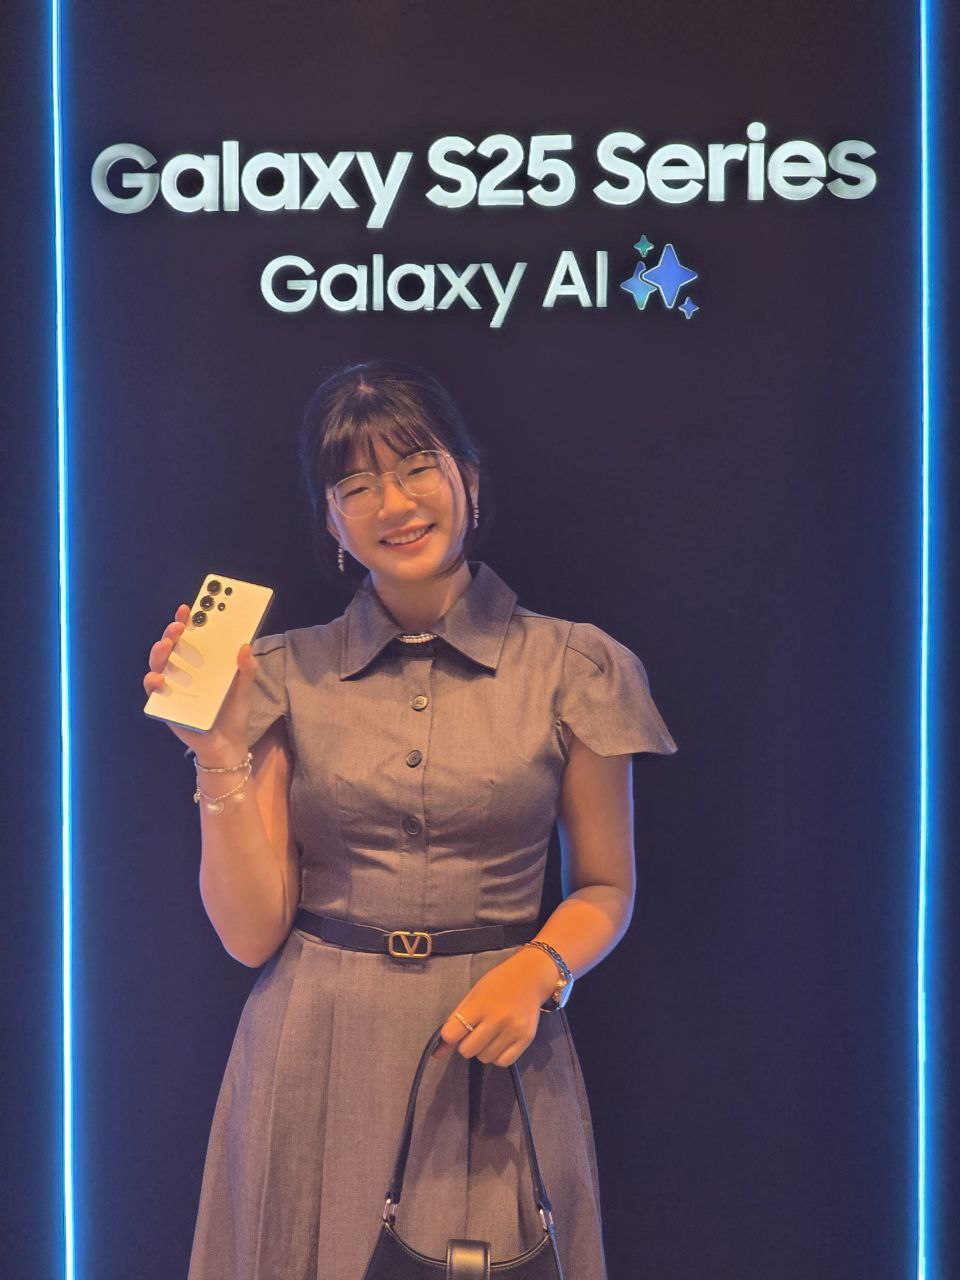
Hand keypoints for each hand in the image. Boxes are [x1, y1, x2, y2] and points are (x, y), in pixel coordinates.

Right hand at [142, 602, 257, 760]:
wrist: (226, 745)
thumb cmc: (233, 713)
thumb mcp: (244, 688)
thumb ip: (246, 668)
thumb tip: (245, 645)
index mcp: (203, 662)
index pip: (193, 636)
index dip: (190, 620)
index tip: (191, 606)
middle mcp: (184, 670)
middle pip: (173, 644)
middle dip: (174, 630)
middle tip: (181, 624)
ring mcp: (172, 685)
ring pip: (159, 663)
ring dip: (161, 651)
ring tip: (168, 644)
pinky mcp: (165, 703)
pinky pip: (153, 690)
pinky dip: (153, 682)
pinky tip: (159, 679)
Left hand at [432, 949, 558, 1068]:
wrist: (530, 977)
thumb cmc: (497, 983)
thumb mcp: (473, 995)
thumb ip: (455, 1021)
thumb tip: (438, 1054)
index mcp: (480, 1005)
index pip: (452, 1033)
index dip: (450, 1035)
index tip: (456, 1030)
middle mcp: (497, 1019)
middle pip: (467, 1050)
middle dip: (467, 1044)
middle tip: (475, 1032)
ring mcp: (513, 1030)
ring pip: (485, 1058)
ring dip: (482, 1050)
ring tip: (490, 1035)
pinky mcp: (526, 1039)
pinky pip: (503, 1062)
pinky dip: (497, 1056)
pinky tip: (500, 1042)